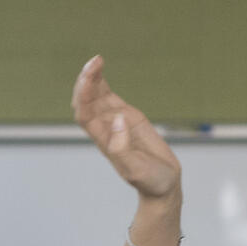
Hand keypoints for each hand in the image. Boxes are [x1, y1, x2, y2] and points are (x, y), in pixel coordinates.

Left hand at [72, 55, 181, 202]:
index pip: (84, 114)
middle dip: (86, 82)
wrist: (164, 184)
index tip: (88, 81)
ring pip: (95, 95)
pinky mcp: (128, 116)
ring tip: (96, 60)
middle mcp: (105, 128)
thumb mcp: (136, 169)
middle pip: (86, 101)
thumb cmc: (150, 181)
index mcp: (103, 140)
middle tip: (94, 64)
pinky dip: (101, 81)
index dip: (83, 96)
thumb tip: (117, 120)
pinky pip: (108, 95)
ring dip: (92, 77)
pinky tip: (99, 66)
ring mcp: (115, 121)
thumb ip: (123, 148)